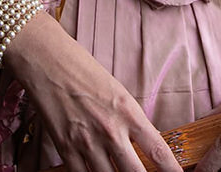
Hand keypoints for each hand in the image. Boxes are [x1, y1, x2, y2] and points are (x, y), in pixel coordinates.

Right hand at [6, 11, 183, 171]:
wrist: (49, 60)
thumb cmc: (84, 70)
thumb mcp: (117, 92)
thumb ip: (130, 121)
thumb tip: (143, 145)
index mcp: (129, 112)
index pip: (158, 149)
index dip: (172, 171)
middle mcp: (111, 131)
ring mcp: (87, 143)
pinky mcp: (66, 150)